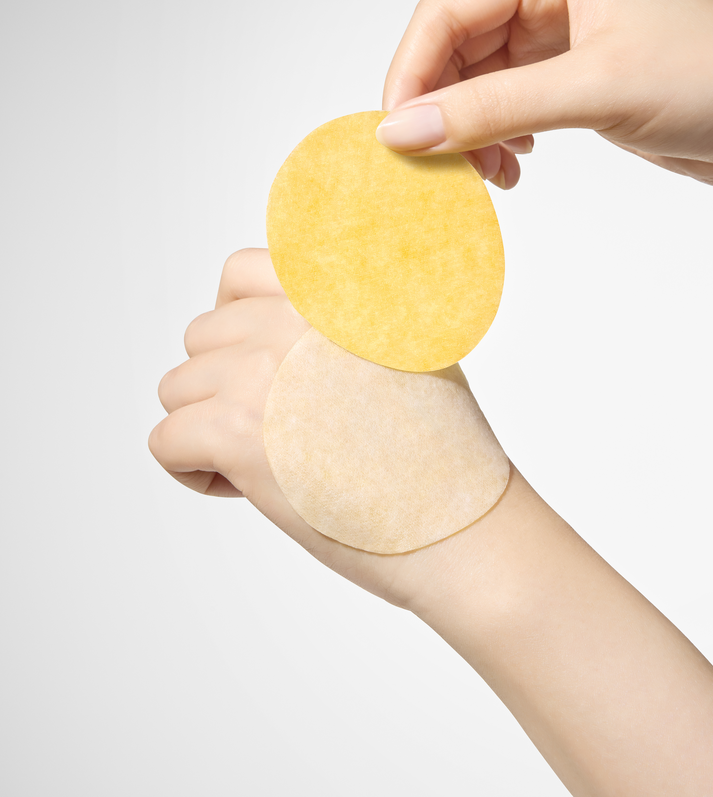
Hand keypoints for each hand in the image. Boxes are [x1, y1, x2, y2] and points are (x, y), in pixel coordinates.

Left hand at [147, 248, 486, 607]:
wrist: (461, 527)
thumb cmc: (442, 456)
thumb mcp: (412, 351)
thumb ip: (346, 321)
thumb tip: (279, 322)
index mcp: (335, 294)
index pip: (240, 271)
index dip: (239, 323)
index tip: (265, 369)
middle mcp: (292, 319)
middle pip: (202, 336)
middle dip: (227, 385)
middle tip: (282, 430)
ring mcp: (261, 370)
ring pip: (177, 388)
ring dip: (209, 427)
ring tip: (272, 461)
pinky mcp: (235, 430)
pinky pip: (165, 441)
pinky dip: (193, 471)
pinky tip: (247, 488)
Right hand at [378, 0, 712, 205]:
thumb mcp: (593, 90)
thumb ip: (492, 109)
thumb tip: (404, 130)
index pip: (448, 10)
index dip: (412, 71)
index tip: (395, 134)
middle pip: (455, 47)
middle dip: (440, 109)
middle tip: (435, 164)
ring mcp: (559, 36)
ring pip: (475, 82)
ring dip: (468, 133)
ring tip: (486, 174)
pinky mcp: (569, 77)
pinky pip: (504, 105)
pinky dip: (496, 140)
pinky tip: (513, 167)